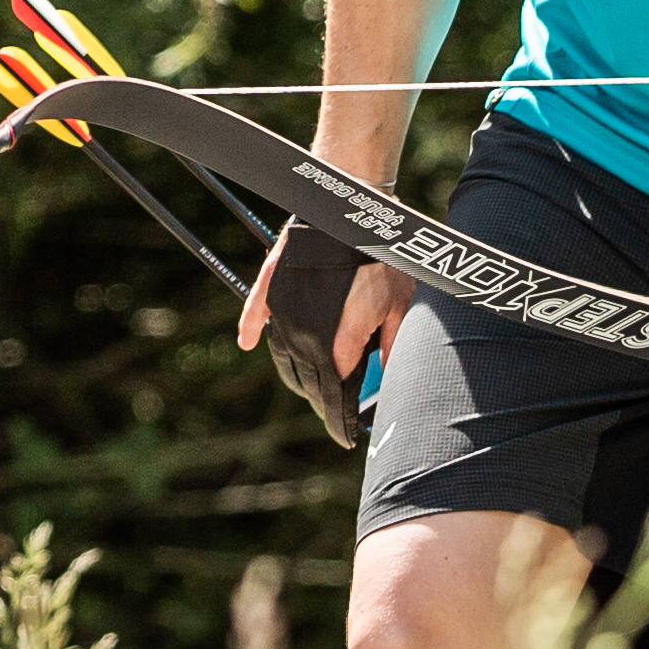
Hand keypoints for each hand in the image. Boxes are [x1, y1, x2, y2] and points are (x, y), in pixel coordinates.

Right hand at [236, 213, 407, 440]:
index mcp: (339, 342)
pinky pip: (256, 313)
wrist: (354, 214)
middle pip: (307, 378)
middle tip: (332, 411)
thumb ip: (393, 347)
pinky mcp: (272, 285)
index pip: (334, 391)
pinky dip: (252, 329)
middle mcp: (306, 332)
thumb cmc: (383, 260)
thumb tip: (391, 380)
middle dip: (320, 398)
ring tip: (308, 386)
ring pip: (283, 353)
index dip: (339, 416)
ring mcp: (285, 309)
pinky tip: (248, 344)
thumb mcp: (401, 307)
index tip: (345, 434)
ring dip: (294, 372)